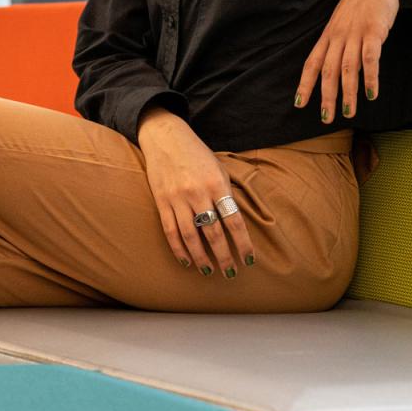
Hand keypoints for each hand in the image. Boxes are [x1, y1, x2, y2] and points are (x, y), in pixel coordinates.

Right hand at [136, 107, 256, 278]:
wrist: (165, 137)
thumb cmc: (196, 154)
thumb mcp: (218, 169)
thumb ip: (225, 194)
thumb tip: (235, 224)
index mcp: (217, 184)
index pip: (234, 221)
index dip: (243, 244)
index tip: (249, 260)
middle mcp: (198, 193)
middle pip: (213, 233)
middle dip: (224, 256)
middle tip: (231, 272)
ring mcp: (178, 198)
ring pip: (191, 236)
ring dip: (201, 257)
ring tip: (209, 271)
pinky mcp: (162, 201)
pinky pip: (171, 231)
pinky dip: (179, 249)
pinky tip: (187, 260)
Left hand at [295, 0, 399, 124]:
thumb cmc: (360, 4)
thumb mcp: (342, 23)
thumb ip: (339, 44)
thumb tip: (337, 69)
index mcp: (328, 36)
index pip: (312, 63)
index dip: (305, 84)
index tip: (299, 103)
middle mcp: (338, 37)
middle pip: (328, 71)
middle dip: (325, 96)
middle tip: (325, 119)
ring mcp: (355, 33)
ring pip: (348, 68)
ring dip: (347, 93)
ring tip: (348, 113)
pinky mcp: (374, 30)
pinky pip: (371, 57)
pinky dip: (371, 77)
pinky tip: (372, 93)